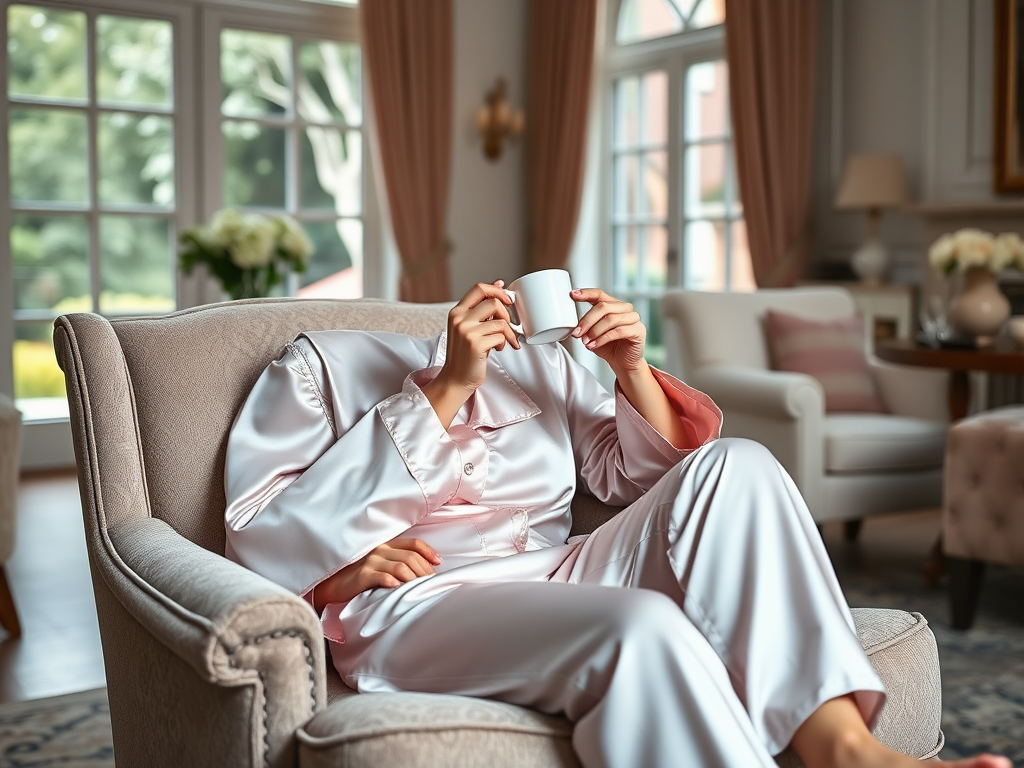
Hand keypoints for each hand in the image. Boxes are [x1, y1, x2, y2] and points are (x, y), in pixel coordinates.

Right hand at [312, 537, 440, 610]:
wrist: (331, 584)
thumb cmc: (358, 575)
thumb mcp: (380, 564)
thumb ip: (397, 562)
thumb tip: (422, 571)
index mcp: (386, 544)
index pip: (413, 543)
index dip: (428, 552)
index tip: (438, 563)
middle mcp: (380, 549)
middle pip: (411, 557)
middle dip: (425, 570)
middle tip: (431, 583)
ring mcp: (370, 561)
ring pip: (401, 566)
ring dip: (414, 578)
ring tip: (420, 588)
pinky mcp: (361, 575)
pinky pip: (381, 576)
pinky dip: (392, 581)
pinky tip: (398, 587)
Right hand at [423, 281, 519, 428]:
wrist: (456, 379)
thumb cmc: (465, 354)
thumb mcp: (469, 328)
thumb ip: (481, 309)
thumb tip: (499, 285)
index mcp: (457, 312)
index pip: (479, 289)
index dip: (496, 291)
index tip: (507, 299)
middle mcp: (459, 319)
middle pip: (493, 302)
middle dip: (506, 314)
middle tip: (507, 326)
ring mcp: (466, 331)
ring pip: (500, 321)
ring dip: (507, 332)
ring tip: (502, 341)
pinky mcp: (476, 344)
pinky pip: (501, 336)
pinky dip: (504, 343)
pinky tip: (497, 349)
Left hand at [570, 288, 646, 376]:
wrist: (623, 363)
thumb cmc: (609, 347)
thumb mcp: (592, 334)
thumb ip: (585, 326)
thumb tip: (574, 325)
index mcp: (613, 305)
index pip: (599, 294)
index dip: (586, 293)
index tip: (573, 295)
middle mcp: (625, 308)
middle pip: (603, 307)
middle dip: (587, 320)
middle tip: (577, 332)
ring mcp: (633, 318)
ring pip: (610, 319)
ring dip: (594, 331)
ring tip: (586, 342)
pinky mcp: (638, 330)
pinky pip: (618, 331)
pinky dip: (602, 339)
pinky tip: (594, 345)